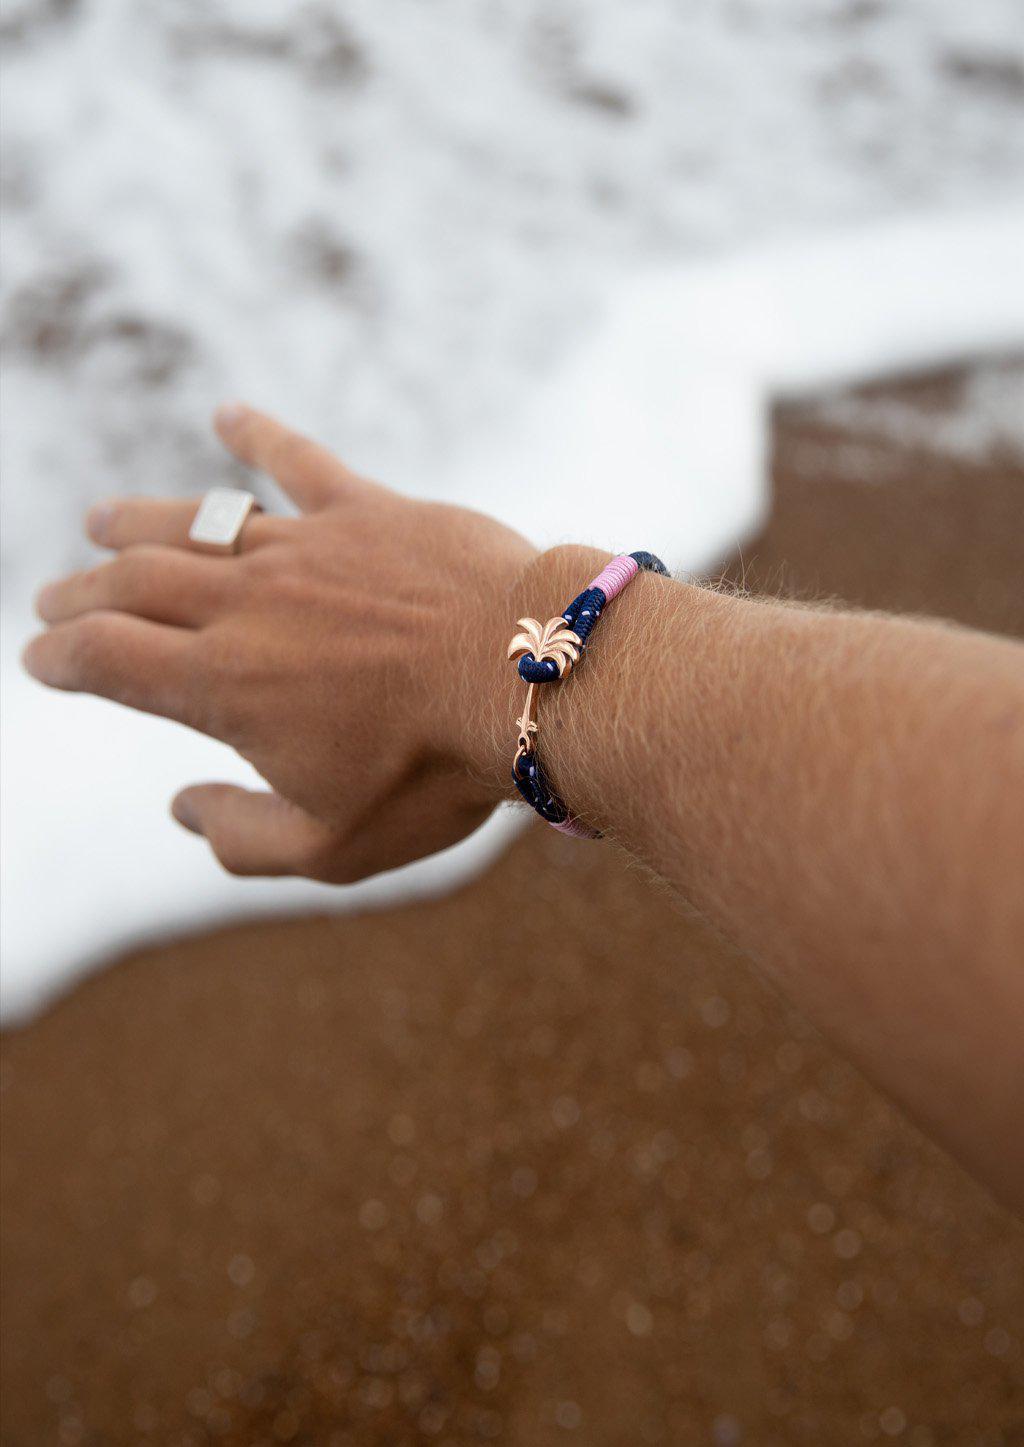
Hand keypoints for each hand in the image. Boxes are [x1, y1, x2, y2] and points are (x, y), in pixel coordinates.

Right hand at [24, 405, 539, 880]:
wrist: (531, 682)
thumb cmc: (435, 775)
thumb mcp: (333, 848)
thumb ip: (241, 838)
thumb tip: (180, 809)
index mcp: (225, 686)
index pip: (107, 658)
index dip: (60, 656)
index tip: (39, 657)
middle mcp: (247, 605)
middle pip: (135, 583)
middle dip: (82, 592)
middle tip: (53, 597)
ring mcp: (306, 547)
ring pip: (197, 522)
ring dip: (138, 521)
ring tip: (101, 521)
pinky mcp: (368, 509)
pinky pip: (300, 459)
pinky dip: (259, 433)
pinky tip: (229, 412)